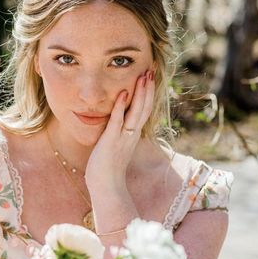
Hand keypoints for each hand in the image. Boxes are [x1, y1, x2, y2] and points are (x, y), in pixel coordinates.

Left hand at [85, 70, 154, 193]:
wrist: (106, 188)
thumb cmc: (107, 170)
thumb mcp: (115, 148)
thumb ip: (118, 135)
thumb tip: (116, 125)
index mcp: (132, 136)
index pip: (144, 111)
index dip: (148, 95)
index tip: (149, 79)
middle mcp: (131, 135)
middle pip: (145, 108)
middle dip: (148, 89)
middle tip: (151, 70)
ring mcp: (123, 138)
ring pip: (136, 112)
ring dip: (140, 93)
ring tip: (143, 76)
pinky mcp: (111, 141)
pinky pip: (118, 121)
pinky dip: (121, 107)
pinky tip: (123, 92)